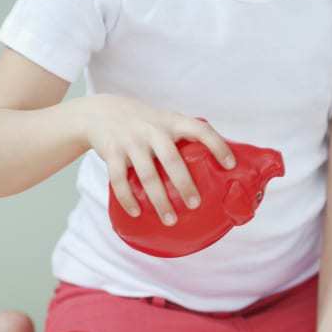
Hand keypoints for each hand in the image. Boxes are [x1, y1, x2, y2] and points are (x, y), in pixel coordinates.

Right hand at [81, 94, 235, 224]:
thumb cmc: (144, 122)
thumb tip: (215, 166)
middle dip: (184, 184)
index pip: (200, 129)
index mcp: (172, 122)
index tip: (230, 165)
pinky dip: (128, 199)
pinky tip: (137, 213)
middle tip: (195, 205)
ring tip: (170, 220)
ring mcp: (131, 141)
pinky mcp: (112, 153)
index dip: (217, 145)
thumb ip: (185, 137)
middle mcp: (153, 130)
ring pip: (147, 175)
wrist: (100, 112)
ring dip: (159, 200)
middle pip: (172, 159)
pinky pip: (119, 180)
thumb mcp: (165, 120)